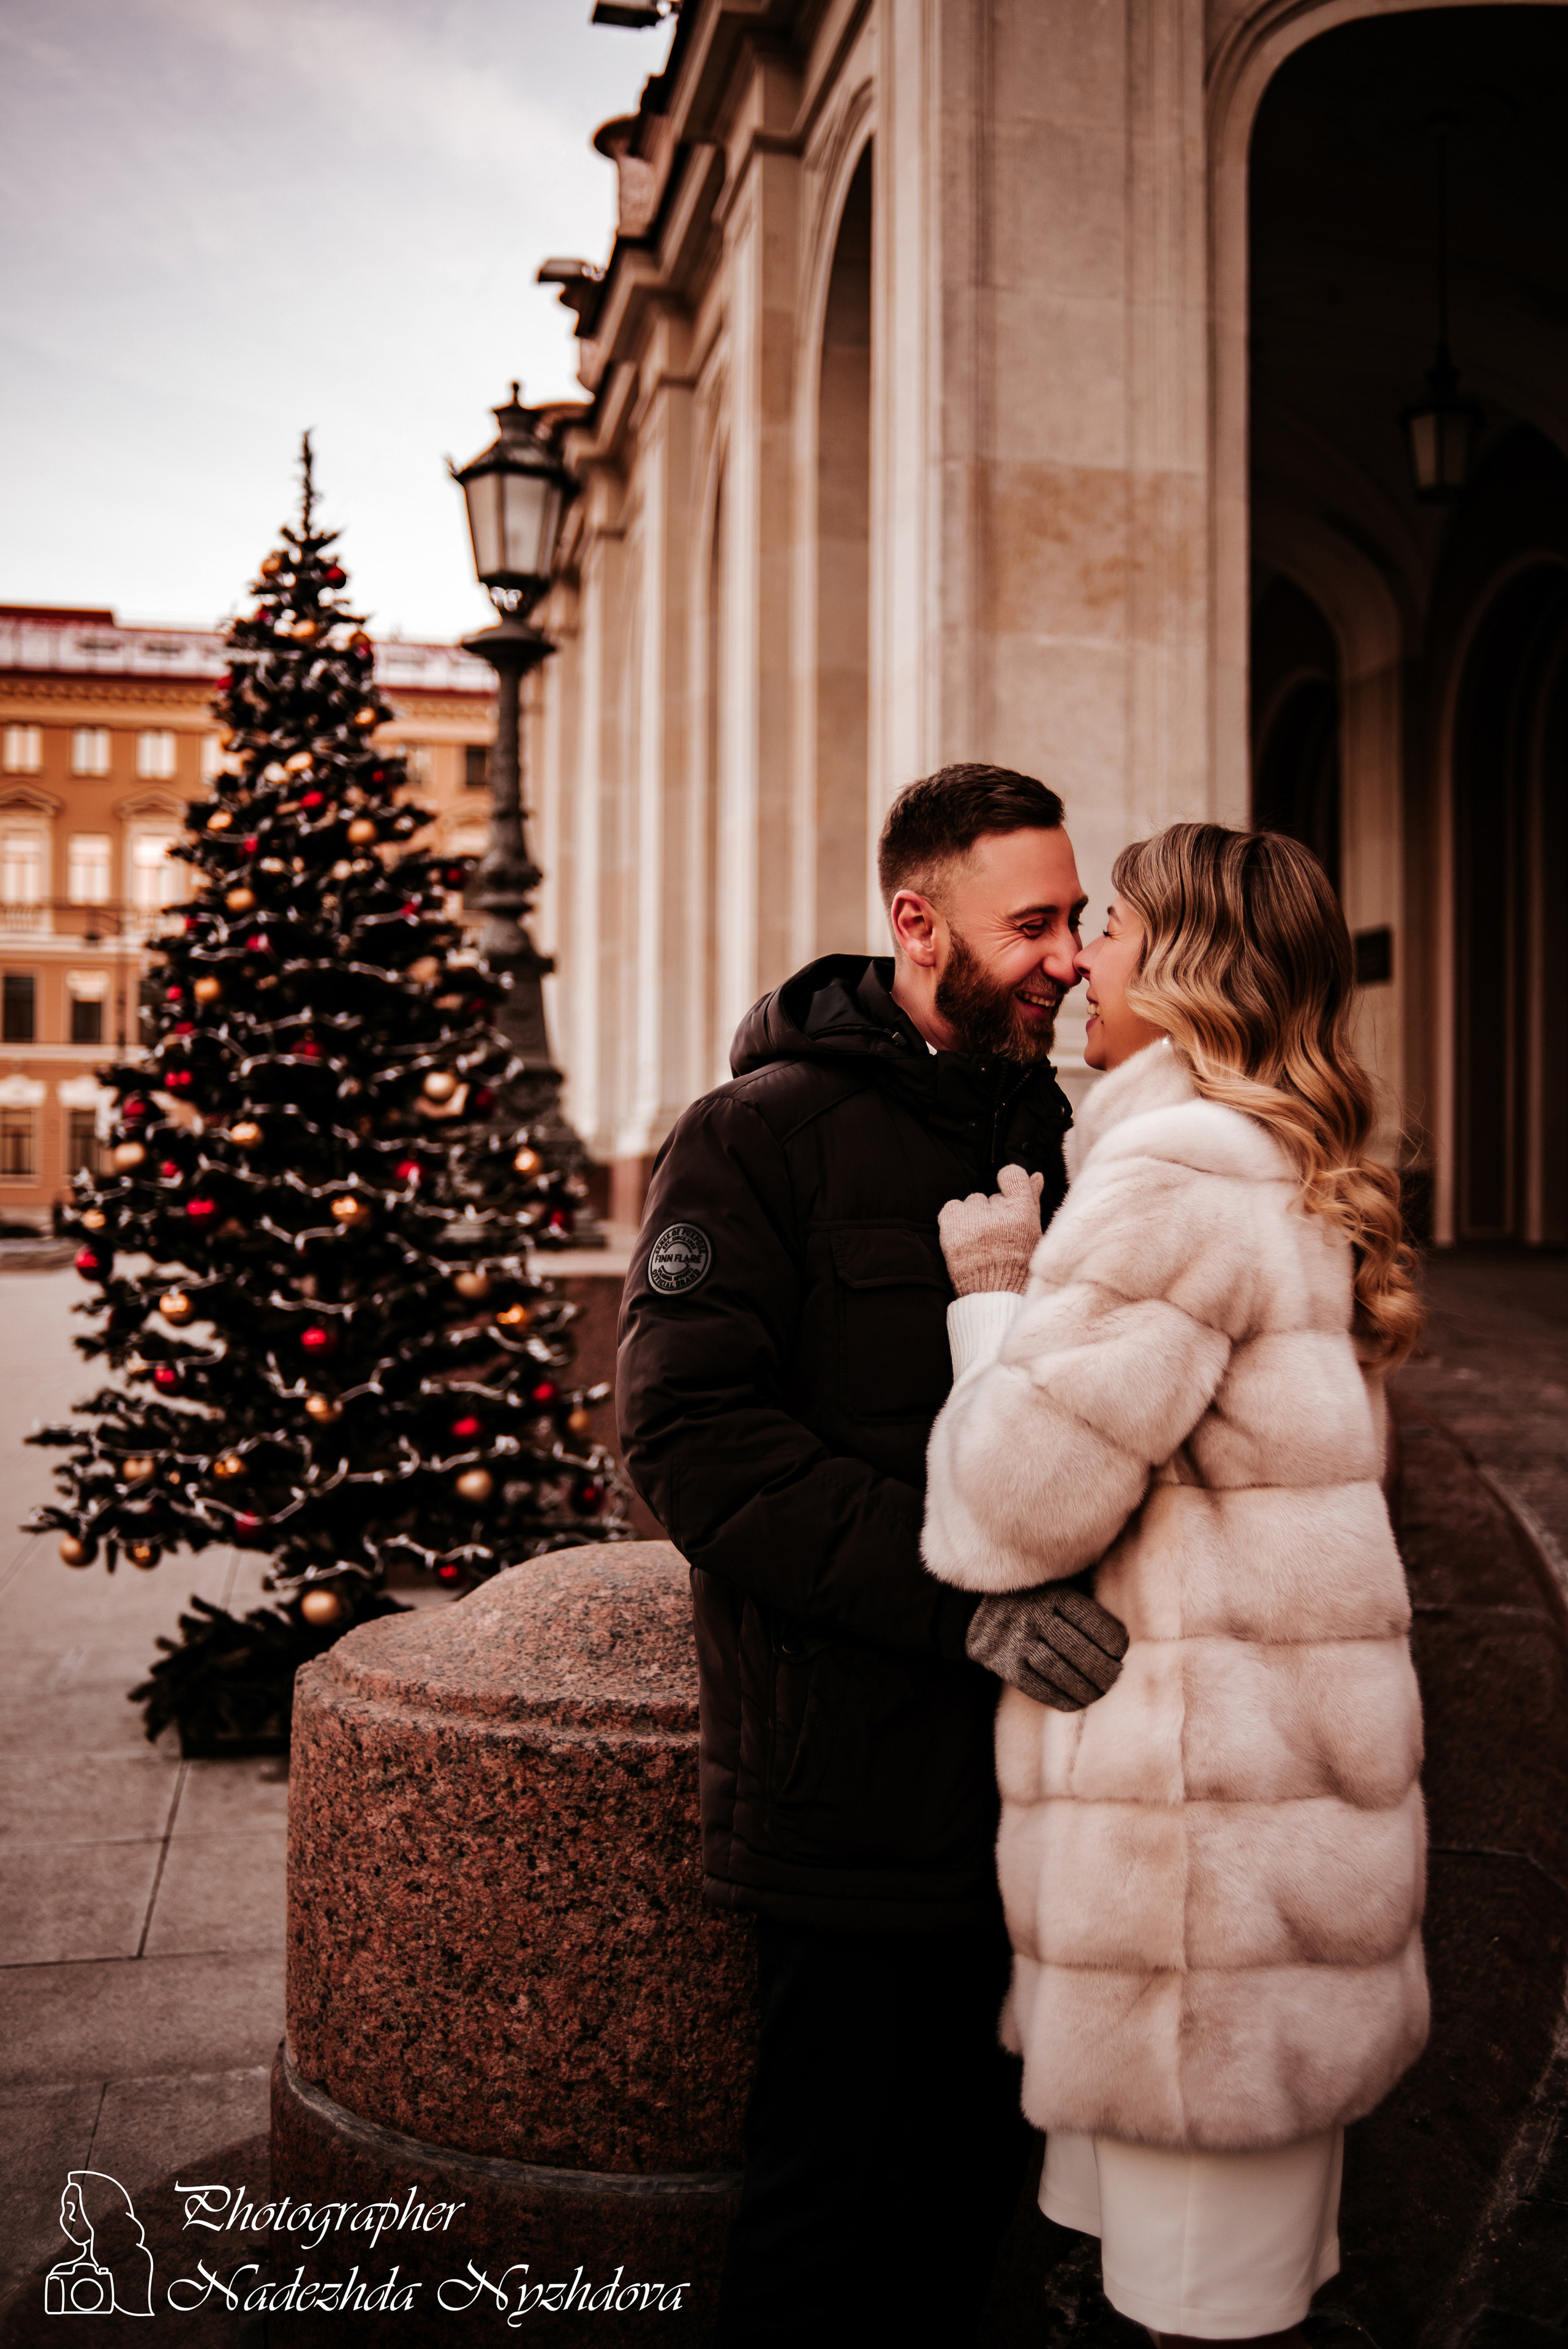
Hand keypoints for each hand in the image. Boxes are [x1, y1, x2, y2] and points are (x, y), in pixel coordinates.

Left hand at [937, 1165, 1044, 1295]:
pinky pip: (951, 1208)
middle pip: (990, 1196)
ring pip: (971, 1203)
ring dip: (974, 1217)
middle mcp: (996, 1216)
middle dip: (993, 1211)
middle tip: (996, 1236)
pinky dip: (956, 1220)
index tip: (1008, 1191)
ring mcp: (971, 1222)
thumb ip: (1033, 1201)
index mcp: (1022, 1215)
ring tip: (980, 1240)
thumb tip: (1035, 1176)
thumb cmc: (1018, 1264)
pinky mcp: (951, 1230)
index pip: (1012, 1176)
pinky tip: (964, 1237)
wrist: (993, 1294)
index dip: (1009, 1181)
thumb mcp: (1033, 1233)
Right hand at [965, 1578, 1128, 1709]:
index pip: (1092, 1622)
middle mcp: (1033, 1615)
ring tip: (1099, 1693)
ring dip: (1085, 1687)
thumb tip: (1124, 1640)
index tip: (1121, 1652)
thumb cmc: (1034, 1601)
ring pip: (1058, 1670)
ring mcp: (1016, 1640)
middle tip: (1115, 1678)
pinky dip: (1061, 1699)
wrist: (978, 1609)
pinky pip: (1037, 1687)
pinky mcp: (1004, 1664)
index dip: (1113, 1642)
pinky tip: (1077, 1702)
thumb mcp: (1057, 1588)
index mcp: (1053, 1593)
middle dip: (1103, 1669)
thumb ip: (1084, 1606)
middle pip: (1078, 1649)